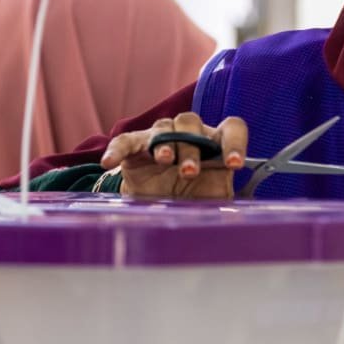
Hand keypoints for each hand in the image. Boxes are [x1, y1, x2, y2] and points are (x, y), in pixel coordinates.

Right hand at [100, 113, 248, 198]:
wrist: (157, 208)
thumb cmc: (190, 200)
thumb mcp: (211, 203)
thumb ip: (225, 204)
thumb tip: (234, 220)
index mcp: (215, 144)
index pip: (231, 128)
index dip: (234, 142)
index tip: (234, 164)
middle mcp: (189, 134)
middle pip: (191, 123)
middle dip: (192, 147)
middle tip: (189, 172)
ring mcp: (160, 138)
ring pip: (164, 128)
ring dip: (166, 144)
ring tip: (165, 161)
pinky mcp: (134, 148)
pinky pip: (125, 141)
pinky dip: (117, 149)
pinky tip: (109, 162)